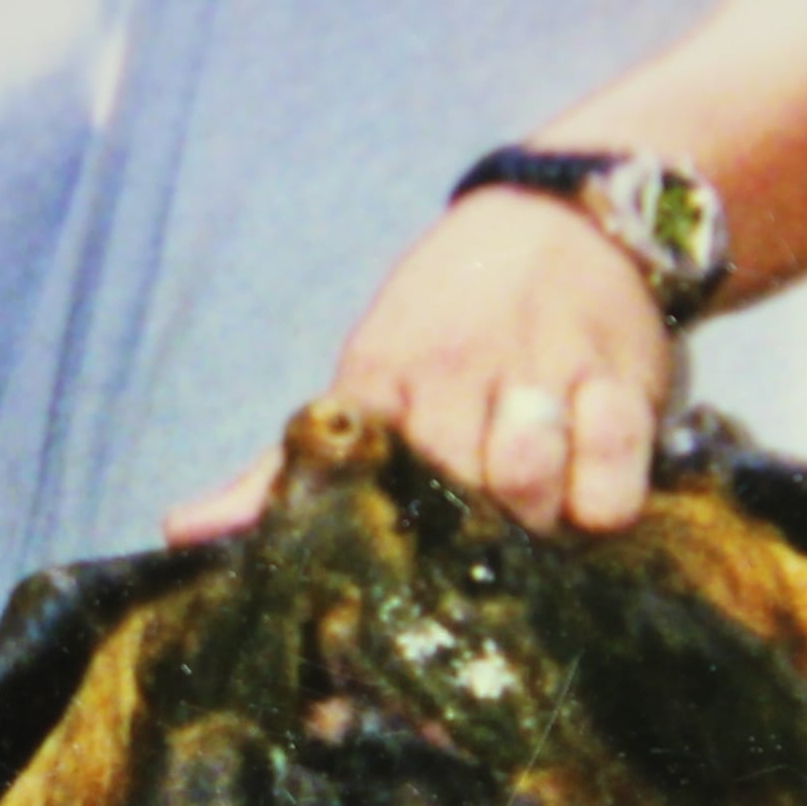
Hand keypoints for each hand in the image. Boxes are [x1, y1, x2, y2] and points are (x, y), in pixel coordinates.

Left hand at [168, 191, 676, 543]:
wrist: (561, 218)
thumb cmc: (449, 323)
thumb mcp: (366, 379)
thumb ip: (283, 467)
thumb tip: (183, 532)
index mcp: (381, 378)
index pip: (353, 466)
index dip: (362, 536)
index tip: (378, 588)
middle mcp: (459, 369)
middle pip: (451, 486)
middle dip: (464, 539)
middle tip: (476, 557)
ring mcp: (543, 370)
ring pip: (529, 475)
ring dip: (533, 518)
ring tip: (535, 523)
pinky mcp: (623, 378)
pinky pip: (616, 468)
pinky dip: (605, 501)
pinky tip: (591, 496)